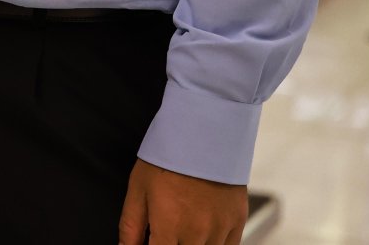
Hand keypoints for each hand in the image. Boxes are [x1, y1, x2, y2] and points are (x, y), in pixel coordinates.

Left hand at [119, 159, 247, 244]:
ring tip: (182, 228)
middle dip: (173, 244)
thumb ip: (131, 226)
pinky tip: (201, 232)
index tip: (153, 240)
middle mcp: (197, 233)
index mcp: (169, 226)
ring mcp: (220, 230)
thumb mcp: (138, 189)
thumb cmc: (167, 158)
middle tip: (167, 233)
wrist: (203, 134)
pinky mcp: (237, 223)